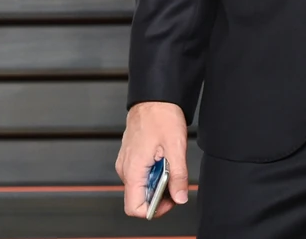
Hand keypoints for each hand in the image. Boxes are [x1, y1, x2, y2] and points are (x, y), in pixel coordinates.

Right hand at [115, 101, 188, 217]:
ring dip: (157, 181)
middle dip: (159, 194)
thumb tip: (181, 197)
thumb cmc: (161, 115)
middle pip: (139, 197)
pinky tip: (164, 158)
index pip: (135, 208)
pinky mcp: (131, 154)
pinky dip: (153, 171)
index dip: (155, 209)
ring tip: (170, 164)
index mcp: (133, 169)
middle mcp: (125, 168)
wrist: (154, 95)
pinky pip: (140, 172)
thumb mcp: (176, 147)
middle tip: (175, 181)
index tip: (171, 200)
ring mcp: (126, 161)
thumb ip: (178, 176)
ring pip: (140, 184)